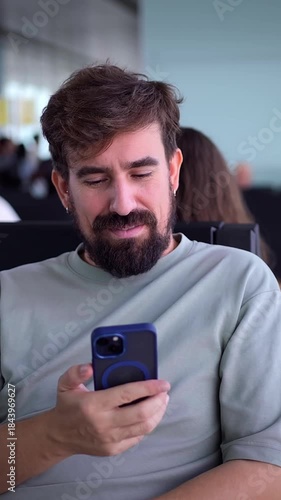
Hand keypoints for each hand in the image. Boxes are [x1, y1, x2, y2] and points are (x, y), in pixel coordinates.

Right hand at [48, 363, 169, 457]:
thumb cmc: (67, 406)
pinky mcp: (113, 449)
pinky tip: (150, 414)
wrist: (58, 436)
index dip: (148, 387)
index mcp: (94, 404)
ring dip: (158, 413)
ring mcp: (109, 439)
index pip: (127, 394)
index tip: (162, 383)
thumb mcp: (65, 384)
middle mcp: (103, 423)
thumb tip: (90, 366)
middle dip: (158, 401)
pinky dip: (148, 425)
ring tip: (162, 401)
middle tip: (165, 391)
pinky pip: (138, 437)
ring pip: (144, 427)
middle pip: (141, 413)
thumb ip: (76, 372)